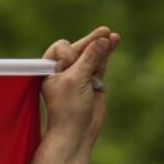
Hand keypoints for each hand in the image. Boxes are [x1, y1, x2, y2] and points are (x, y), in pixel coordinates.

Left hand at [40, 27, 120, 145]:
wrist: (77, 132)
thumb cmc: (69, 108)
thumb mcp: (77, 79)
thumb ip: (90, 58)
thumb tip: (104, 39)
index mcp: (50, 70)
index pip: (60, 48)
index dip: (68, 52)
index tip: (70, 64)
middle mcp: (63, 71)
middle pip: (79, 48)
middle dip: (90, 41)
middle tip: (104, 31)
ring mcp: (79, 75)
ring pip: (91, 54)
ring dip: (102, 45)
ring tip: (113, 36)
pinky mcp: (92, 81)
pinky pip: (99, 63)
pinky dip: (106, 54)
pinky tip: (113, 42)